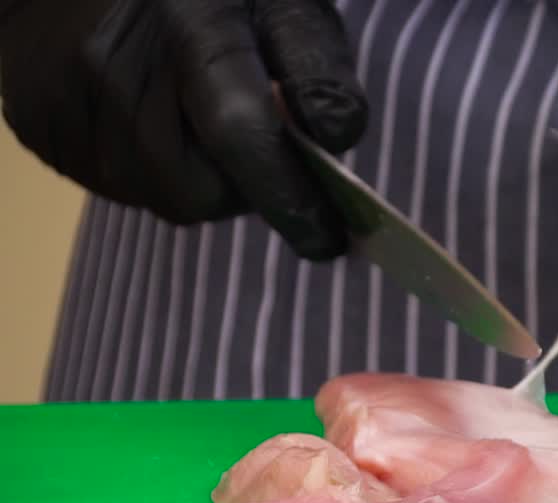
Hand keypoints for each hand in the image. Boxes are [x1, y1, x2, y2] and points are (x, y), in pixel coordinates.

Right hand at [0, 0, 366, 258]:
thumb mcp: (281, 0)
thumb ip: (315, 66)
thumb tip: (337, 137)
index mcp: (190, 28)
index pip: (243, 136)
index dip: (289, 198)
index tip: (327, 240)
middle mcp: (116, 68)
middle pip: (197, 192)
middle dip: (242, 191)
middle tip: (256, 152)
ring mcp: (65, 97)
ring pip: (158, 199)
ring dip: (197, 184)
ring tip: (202, 128)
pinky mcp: (36, 119)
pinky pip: (114, 186)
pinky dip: (151, 173)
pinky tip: (156, 124)